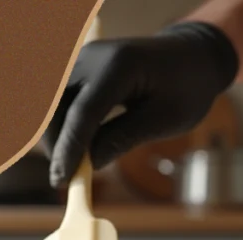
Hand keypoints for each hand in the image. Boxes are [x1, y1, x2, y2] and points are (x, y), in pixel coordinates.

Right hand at [41, 21, 239, 187]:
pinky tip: (74, 145)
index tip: (62, 179)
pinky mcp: (79, 69)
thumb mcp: (165, 119)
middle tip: (66, 175)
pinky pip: (57, 100)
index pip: (82, 111)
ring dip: (55, 134)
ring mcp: (83, 60)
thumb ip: (124, 139)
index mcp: (120, 65)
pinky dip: (61, 125)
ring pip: (50, 104)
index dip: (69, 148)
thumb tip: (88, 164)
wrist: (192, 56)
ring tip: (72, 162)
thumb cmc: (186, 87)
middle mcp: (94, 57)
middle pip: (55, 105)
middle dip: (55, 141)